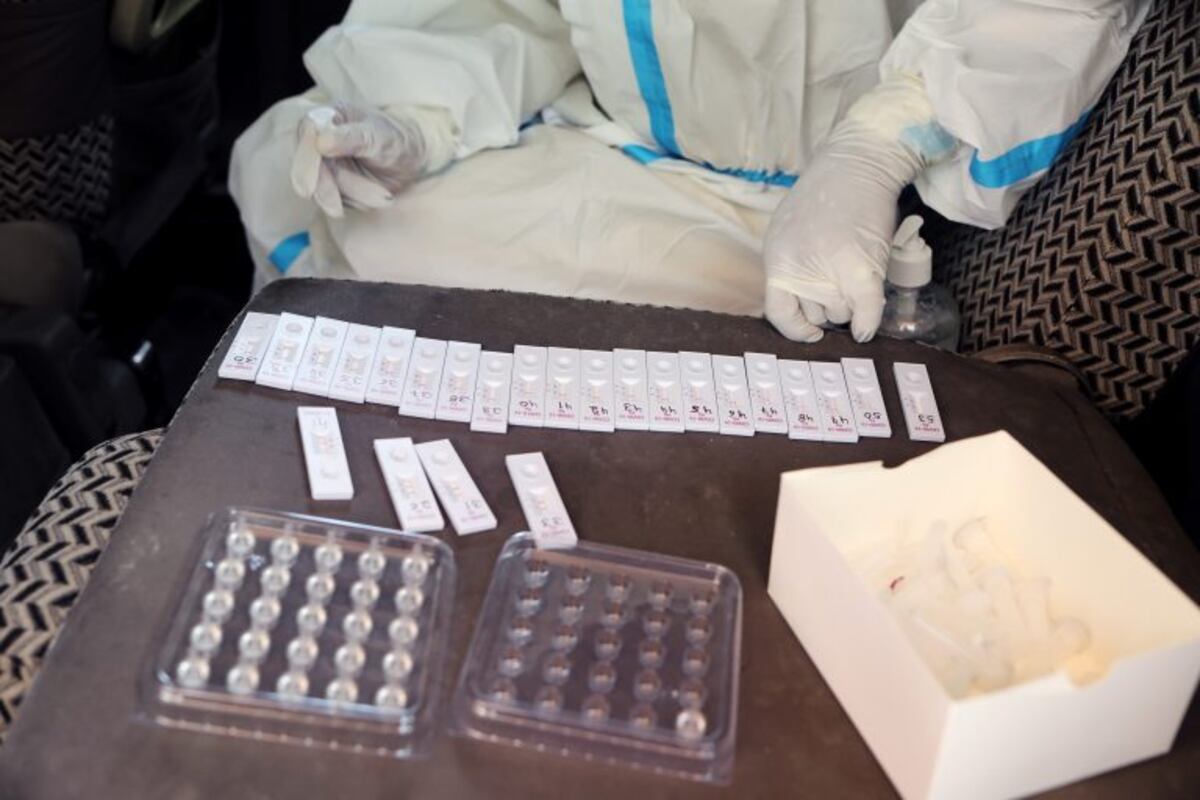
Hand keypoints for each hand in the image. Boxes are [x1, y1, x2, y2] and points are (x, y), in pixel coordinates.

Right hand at [290, 103, 427, 217]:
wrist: (413, 160)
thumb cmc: (397, 139)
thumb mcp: (379, 136)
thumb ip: (351, 138)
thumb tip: (321, 141)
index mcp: (328, 116)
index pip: (306, 134)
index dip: (305, 162)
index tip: (308, 188)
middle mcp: (321, 138)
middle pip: (308, 167)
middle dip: (326, 189)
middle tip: (337, 210)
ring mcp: (325, 162)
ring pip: (323, 187)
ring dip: (354, 195)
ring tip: (384, 196)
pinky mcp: (333, 183)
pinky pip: (336, 199)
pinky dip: (357, 202)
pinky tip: (378, 197)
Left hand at [763, 75, 950, 341]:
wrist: (856, 164)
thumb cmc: (826, 195)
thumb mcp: (788, 230)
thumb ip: (791, 264)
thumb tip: (803, 298)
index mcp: (777, 260)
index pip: (777, 313)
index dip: (795, 329)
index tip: (810, 333)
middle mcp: (798, 270)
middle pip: (816, 314)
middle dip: (829, 308)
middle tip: (842, 285)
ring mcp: (829, 271)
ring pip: (841, 312)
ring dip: (851, 305)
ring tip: (857, 275)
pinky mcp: (860, 269)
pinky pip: (864, 311)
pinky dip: (868, 323)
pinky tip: (867, 329)